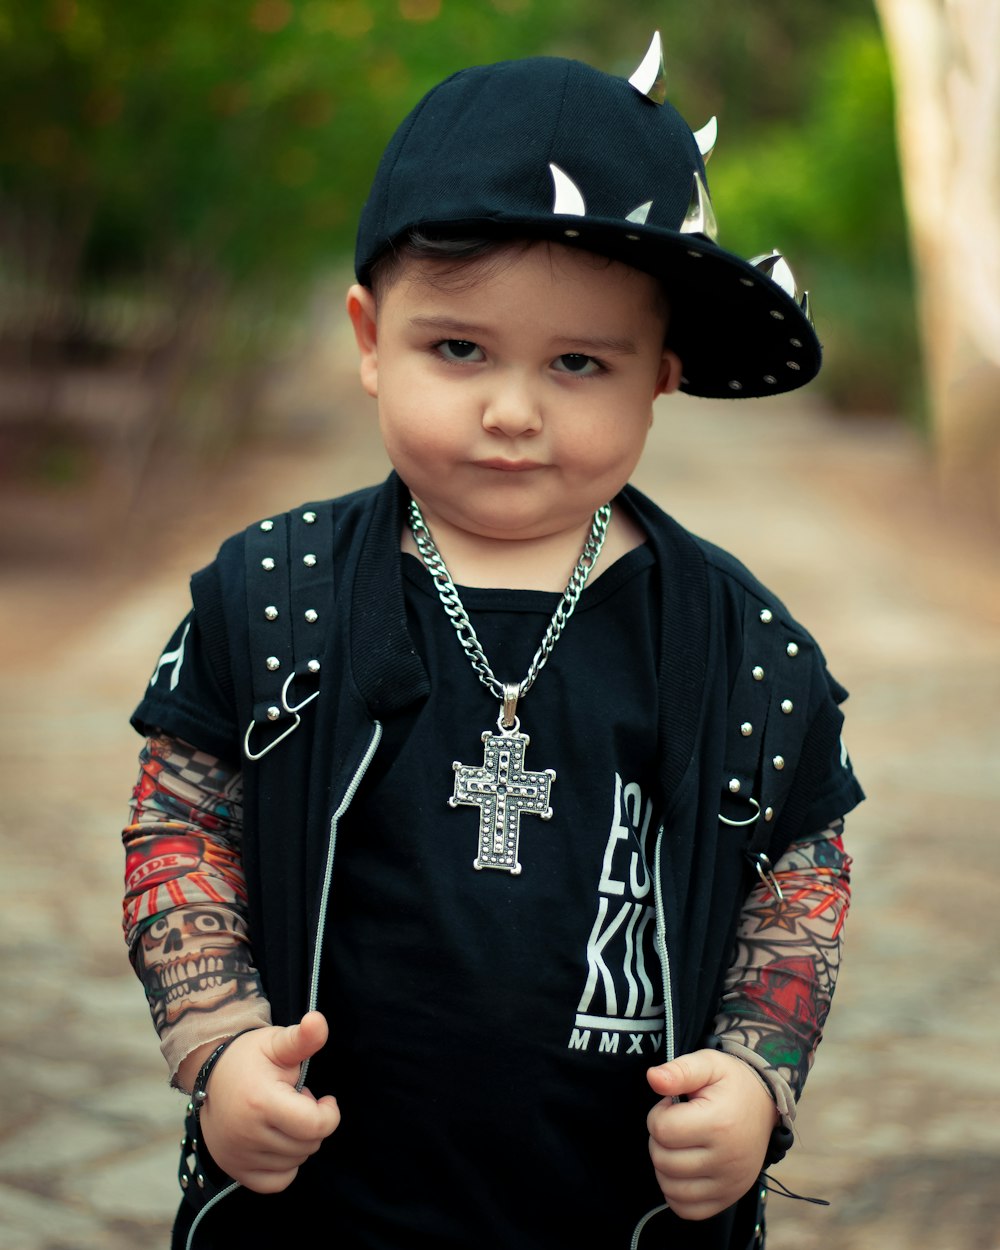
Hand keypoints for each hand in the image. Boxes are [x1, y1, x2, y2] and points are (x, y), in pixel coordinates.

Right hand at [198, 1011, 340, 1192]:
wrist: (209, 1073)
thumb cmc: (249, 1057)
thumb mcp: (276, 1042)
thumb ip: (302, 1038)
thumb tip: (318, 1021)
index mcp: (261, 1103)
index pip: (315, 1126)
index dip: (329, 1113)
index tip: (323, 1098)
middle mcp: (248, 1135)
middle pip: (308, 1145)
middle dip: (312, 1123)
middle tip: (296, 1102)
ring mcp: (239, 1156)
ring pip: (295, 1162)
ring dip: (299, 1141)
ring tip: (283, 1116)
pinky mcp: (236, 1170)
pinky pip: (277, 1182)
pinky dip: (286, 1166)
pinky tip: (279, 1141)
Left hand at [646, 1049, 777, 1220]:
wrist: (766, 1103)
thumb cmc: (731, 1083)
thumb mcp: (709, 1063)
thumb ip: (679, 1070)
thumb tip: (652, 1078)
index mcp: (718, 1124)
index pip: (662, 1129)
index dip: (658, 1113)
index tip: (674, 1105)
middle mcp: (726, 1159)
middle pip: (663, 1160)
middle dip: (660, 1139)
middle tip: (677, 1124)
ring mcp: (729, 1183)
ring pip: (670, 1187)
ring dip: (664, 1166)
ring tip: (680, 1145)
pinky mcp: (729, 1197)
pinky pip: (688, 1210)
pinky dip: (676, 1193)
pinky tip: (683, 1170)